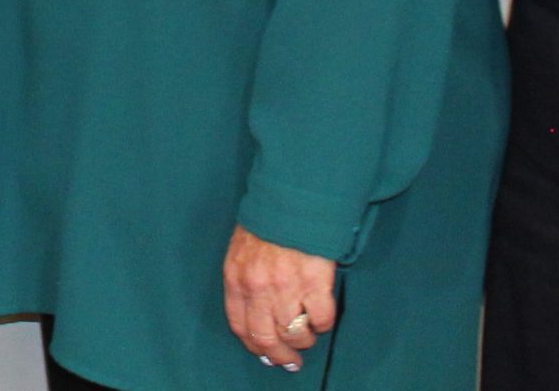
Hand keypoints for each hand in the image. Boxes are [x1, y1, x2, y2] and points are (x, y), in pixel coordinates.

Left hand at [222, 225, 337, 370]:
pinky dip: (322, 324)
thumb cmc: (267, 221)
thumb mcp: (241, 248)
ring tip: (307, 334)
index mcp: (236, 278)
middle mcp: (258, 287)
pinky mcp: (315, 282)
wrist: (292, 197)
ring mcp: (287, 286)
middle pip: (267, 338)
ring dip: (303, 340)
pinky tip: (321, 316)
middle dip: (280, 355)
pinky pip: (321, 319)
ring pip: (295, 333)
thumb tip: (256, 314)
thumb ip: (244, 280)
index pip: (241, 326)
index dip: (255, 346)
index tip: (267, 355)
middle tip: (291, 361)